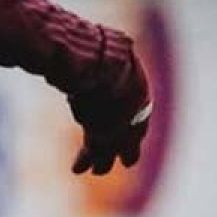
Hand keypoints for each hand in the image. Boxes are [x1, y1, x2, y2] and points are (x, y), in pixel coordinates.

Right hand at [67, 27, 151, 175]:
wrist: (107, 66)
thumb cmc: (106, 54)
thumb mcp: (113, 58)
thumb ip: (111, 61)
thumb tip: (108, 47)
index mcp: (139, 93)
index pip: (139, 115)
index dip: (134, 125)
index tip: (131, 134)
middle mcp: (134, 114)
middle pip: (132, 137)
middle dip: (127, 150)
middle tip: (127, 162)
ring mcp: (119, 126)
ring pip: (111, 148)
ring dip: (103, 161)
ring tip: (98, 170)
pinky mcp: (102, 135)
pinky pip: (93, 151)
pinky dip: (85, 161)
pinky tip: (77, 170)